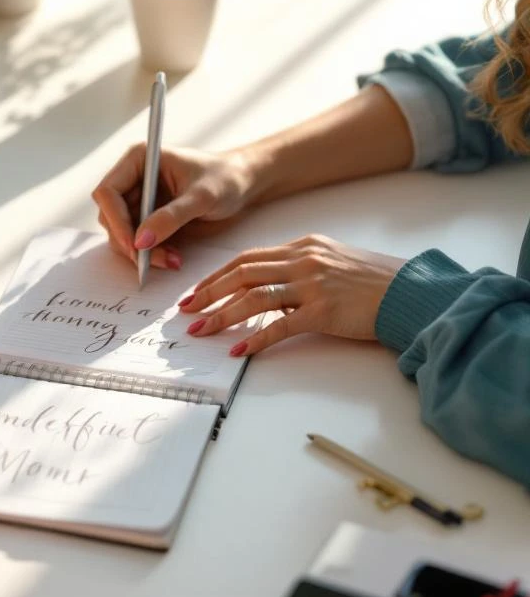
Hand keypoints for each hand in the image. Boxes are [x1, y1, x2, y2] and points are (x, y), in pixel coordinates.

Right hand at [92, 144, 254, 268]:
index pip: (108, 192)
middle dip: (130, 241)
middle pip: (110, 217)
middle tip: (151, 260)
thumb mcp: (201, 196)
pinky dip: (151, 254)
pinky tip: (173, 258)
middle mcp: (133, 179)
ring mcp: (139, 200)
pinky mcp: (148, 219)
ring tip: (171, 259)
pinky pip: (138, 242)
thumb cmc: (225, 178)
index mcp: (138, 160)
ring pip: (122, 234)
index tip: (134, 244)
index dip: (115, 220)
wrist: (242, 184)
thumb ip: (171, 217)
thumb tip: (141, 241)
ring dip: (142, 252)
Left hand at [181, 235, 404, 355]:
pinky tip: (238, 350)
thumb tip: (264, 286)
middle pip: (242, 274)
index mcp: (302, 246)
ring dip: (222, 315)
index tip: (196, 292)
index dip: (216, 276)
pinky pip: (280, 325)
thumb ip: (297, 268)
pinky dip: (256, 339)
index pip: (246, 258)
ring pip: (253, 297)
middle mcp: (303, 260)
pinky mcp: (324, 311)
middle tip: (186, 311)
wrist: (410, 293)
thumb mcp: (330, 263)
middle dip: (208, 294)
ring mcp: (313, 284)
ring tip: (201, 330)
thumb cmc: (372, 282)